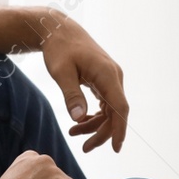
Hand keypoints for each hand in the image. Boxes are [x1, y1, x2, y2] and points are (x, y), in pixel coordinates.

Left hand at [40, 13, 128, 151]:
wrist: (58, 30)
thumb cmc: (59, 49)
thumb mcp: (61, 73)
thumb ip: (71, 95)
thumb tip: (78, 118)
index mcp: (107, 74)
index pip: (120, 107)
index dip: (119, 130)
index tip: (116, 149)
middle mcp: (114, 76)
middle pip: (115, 113)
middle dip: (101, 133)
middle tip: (84, 148)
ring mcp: (110, 78)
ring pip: (110, 109)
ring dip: (95, 125)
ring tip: (73, 132)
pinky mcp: (104, 79)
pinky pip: (105, 103)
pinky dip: (94, 114)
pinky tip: (80, 120)